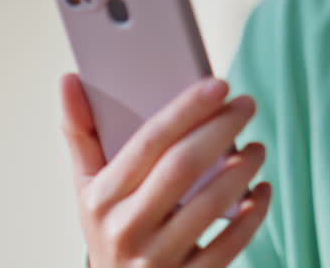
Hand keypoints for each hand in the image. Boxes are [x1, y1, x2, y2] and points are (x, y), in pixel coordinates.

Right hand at [59, 73, 270, 266]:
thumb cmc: (111, 227)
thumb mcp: (88, 188)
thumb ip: (81, 134)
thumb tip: (68, 79)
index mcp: (101, 199)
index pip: (148, 142)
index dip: (186, 109)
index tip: (219, 84)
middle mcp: (126, 229)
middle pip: (183, 167)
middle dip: (221, 130)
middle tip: (246, 105)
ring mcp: (158, 259)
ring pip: (210, 205)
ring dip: (242, 170)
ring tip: (256, 148)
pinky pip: (230, 245)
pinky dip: (253, 215)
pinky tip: (261, 192)